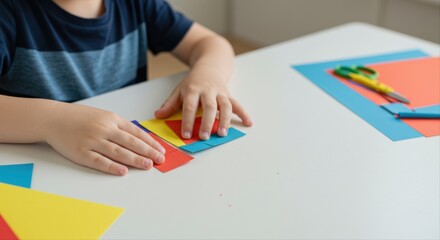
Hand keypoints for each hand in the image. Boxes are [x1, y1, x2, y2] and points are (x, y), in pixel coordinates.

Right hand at [45, 103, 165, 175]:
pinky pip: (99, 161)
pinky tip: (123, 171)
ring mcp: (92, 141)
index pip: (136, 132)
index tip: (161, 150)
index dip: (150, 142)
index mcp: (112, 119)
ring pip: (118, 152)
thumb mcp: (103, 115)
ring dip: (135, 160)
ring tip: (148, 166)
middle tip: (160, 160)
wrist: (53, 118)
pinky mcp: (81, 153)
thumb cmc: (80, 118)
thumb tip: (140, 139)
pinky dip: (112, 167)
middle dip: (148, 152)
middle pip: (131, 142)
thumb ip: (120, 126)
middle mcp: (104, 129)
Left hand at [154, 69, 252, 139]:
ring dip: (225, 120)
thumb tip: (158, 115)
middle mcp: (207, 91)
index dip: (188, 121)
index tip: (186, 135)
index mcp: (192, 90)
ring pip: (224, 106)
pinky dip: (243, 113)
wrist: (210, 65)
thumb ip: (170, 104)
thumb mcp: (179, 89)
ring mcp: (220, 93)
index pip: (190, 107)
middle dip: (207, 122)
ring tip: (223, 134)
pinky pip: (237, 104)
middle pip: (209, 107)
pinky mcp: (229, 95)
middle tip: (204, 137)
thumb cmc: (193, 82)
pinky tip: (248, 123)